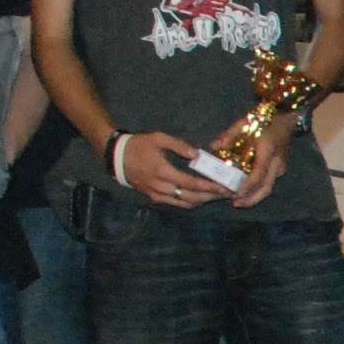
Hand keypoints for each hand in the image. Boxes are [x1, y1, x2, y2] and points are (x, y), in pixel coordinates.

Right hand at [117, 129, 233, 208]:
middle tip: (226, 194)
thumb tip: (197, 154)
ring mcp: (157, 195)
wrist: (117, 157)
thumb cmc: (139, 145)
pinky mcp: (154, 198)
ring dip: (202, 202)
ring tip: (216, 196)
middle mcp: (161, 187)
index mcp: (163, 172)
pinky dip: (190, 203)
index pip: (192, 183)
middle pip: (191, 198)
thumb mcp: (158, 138)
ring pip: (184, 204)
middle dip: (211, 197)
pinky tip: (200, 198)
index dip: (210, 187)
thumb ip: (179, 145)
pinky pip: (176, 204)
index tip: (224, 187)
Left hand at [210, 107, 297, 210]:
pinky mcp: (280, 168)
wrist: (286, 117)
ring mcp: (280, 166)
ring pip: (268, 187)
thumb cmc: (264, 118)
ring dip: (254, 197)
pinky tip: (246, 190)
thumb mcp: (243, 123)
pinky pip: (269, 182)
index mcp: (268, 150)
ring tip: (238, 201)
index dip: (247, 186)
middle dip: (251, 199)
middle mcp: (276, 162)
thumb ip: (228, 135)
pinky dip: (257, 189)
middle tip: (235, 203)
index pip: (258, 174)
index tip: (235, 194)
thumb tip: (213, 147)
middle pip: (266, 187)